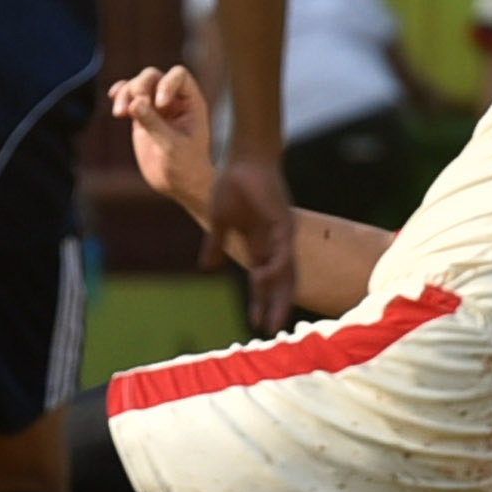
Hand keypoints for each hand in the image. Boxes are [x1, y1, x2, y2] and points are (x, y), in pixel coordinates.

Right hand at [109, 67, 215, 218]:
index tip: (160, 105)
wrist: (178, 184)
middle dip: (139, 87)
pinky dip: (119, 95)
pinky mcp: (141, 117)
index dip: (166, 84)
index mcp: (191, 102)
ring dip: (125, 94)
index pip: (178, 76)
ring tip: (120, 114)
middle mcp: (173, 100)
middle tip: (132, 109)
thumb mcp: (171, 145)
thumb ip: (154, 123)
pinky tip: (113, 97)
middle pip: (152, 76)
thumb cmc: (185, 165)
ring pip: (137, 85)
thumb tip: (135, 102)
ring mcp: (156, 107)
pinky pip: (128, 98)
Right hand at [206, 154, 296, 333]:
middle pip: (278, 283)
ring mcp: (280, 235)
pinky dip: (273, 268)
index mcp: (259, 244)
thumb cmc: (234, 184)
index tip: (256, 324)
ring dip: (278, 298)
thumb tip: (206, 269)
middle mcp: (273, 244)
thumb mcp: (220, 221)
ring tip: (272, 320)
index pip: (263, 280)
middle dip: (273, 307)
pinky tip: (262, 279)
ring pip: (284, 274)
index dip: (260, 301)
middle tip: (269, 332)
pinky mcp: (282, 224)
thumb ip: (216, 245)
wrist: (244, 158)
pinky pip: (281, 252)